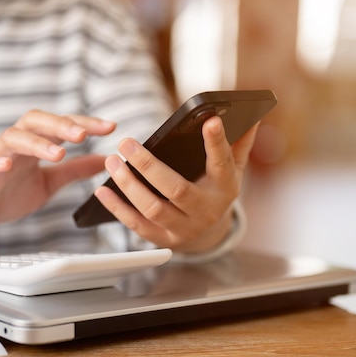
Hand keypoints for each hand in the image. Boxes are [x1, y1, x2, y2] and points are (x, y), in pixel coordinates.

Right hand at [0, 110, 115, 242]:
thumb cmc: (9, 193)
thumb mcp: (49, 182)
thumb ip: (74, 170)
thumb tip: (106, 160)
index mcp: (35, 144)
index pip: (61, 125)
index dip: (85, 123)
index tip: (110, 127)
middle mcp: (15, 144)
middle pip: (36, 121)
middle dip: (61, 125)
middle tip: (83, 134)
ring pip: (12, 137)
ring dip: (36, 143)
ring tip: (58, 152)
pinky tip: (6, 165)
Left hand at [94, 116, 257, 253]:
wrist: (208, 234)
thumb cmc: (216, 190)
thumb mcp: (233, 169)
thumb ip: (239, 144)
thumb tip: (253, 117)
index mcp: (225, 188)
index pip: (222, 164)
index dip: (216, 143)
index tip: (209, 120)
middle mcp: (205, 211)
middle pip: (176, 189)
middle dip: (148, 166)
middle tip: (126, 143)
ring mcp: (184, 228)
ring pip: (153, 208)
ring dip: (128, 184)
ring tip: (111, 161)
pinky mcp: (163, 240)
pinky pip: (136, 225)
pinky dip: (117, 208)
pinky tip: (102, 190)